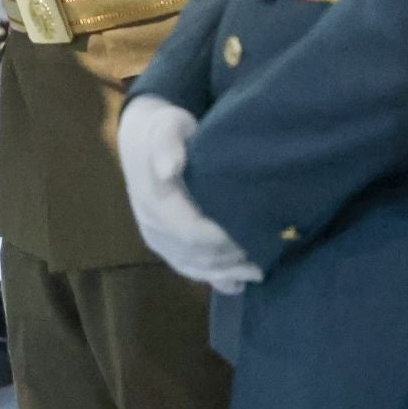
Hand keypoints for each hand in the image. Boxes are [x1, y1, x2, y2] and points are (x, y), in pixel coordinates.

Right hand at [118, 96, 262, 293]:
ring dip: (224, 272)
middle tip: (265, 255)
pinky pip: (186, 267)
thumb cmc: (163, 128)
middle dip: (229, 260)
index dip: (222, 241)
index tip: (253, 236)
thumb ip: (169, 142)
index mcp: (154, 201)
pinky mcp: (163, 243)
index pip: (191, 233)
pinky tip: (235, 283)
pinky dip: (211, 278)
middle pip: (195, 256)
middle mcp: (151, 225)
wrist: (141, 139)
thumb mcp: (167, 125)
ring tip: (257, 272)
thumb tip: (168, 169)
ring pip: (192, 266)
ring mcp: (156, 238)